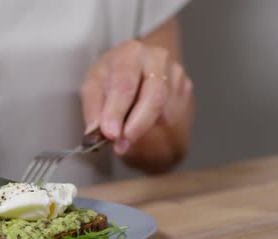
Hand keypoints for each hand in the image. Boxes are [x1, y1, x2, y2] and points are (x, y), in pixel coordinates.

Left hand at [80, 40, 193, 167]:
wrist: (134, 65)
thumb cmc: (112, 76)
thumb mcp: (93, 87)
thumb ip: (94, 109)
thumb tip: (95, 133)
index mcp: (130, 53)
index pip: (125, 84)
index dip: (117, 111)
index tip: (111, 134)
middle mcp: (157, 58)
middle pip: (154, 96)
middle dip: (137, 125)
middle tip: (122, 145)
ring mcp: (175, 72)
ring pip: (164, 110)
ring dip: (143, 127)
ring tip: (127, 128)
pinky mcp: (184, 87)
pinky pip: (172, 115)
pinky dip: (155, 124)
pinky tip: (143, 116)